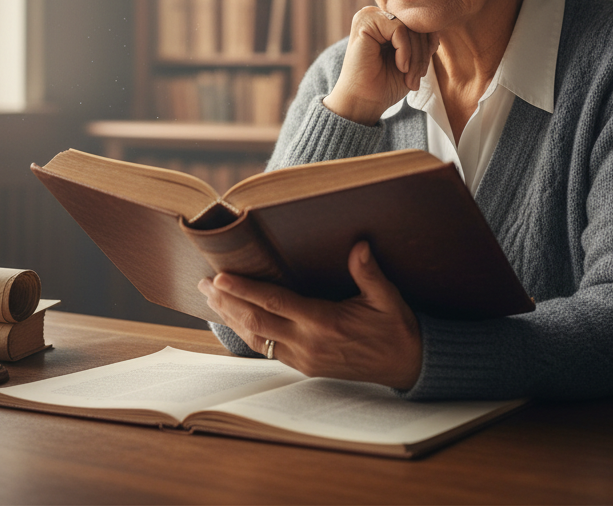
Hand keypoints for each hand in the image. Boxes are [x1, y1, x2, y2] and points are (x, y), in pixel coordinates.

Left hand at [199, 241, 422, 389]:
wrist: (407, 366)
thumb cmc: (397, 328)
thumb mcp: (388, 298)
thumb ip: (370, 273)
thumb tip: (359, 245)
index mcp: (325, 323)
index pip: (275, 302)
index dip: (245, 290)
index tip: (221, 277)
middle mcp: (308, 344)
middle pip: (257, 322)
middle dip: (227, 302)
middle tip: (204, 283)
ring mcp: (304, 359)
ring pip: (257, 339)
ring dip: (232, 318)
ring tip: (211, 299)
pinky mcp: (305, 366)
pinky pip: (268, 349)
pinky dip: (247, 333)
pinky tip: (236, 320)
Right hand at [322, 7, 438, 125]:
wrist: (363, 102)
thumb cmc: (385, 84)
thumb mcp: (412, 61)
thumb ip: (423, 44)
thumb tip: (437, 31)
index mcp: (386, 22)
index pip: (418, 24)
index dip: (428, 46)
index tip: (422, 72)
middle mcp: (376, 14)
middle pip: (415, 25)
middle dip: (422, 54)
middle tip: (415, 79)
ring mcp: (369, 16)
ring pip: (409, 27)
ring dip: (416, 57)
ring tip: (409, 78)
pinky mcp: (365, 22)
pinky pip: (399, 30)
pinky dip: (405, 52)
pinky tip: (400, 67)